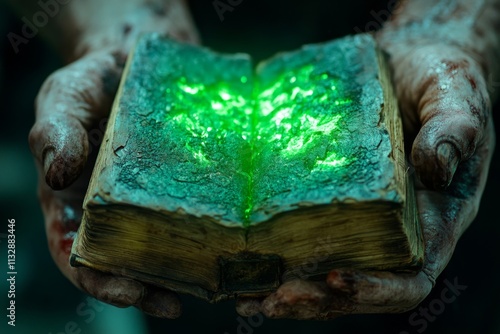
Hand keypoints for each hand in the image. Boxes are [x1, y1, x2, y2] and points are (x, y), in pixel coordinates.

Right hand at [27, 0, 198, 317]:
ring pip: (165, 247)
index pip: (80, 257)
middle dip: (150, 288)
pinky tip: (232, 241)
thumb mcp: (64, 97)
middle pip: (127, 263)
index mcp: (76, 203)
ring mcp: (152, 200)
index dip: (102, 282)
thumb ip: (55, 131)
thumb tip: (58, 173)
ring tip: (213, 284)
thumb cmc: (93, 82)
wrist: (134, 58)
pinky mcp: (183, 184)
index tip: (132, 292)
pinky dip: (209, 233)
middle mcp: (115, 210)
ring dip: (185, 271)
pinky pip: (196, 213)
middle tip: (180, 302)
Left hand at [236, 17, 496, 319]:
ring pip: (324, 269)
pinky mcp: (328, 197)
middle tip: (273, 298)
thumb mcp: (455, 95)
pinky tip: (243, 259)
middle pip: (357, 284)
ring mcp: (358, 216)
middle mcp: (394, 228)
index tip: (335, 280)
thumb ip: (455, 128)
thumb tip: (434, 167)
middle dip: (316, 298)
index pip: (410, 277)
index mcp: (433, 219)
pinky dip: (276, 254)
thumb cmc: (439, 81)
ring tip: (248, 294)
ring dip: (288, 288)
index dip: (376, 289)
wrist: (406, 64)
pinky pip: (304, 235)